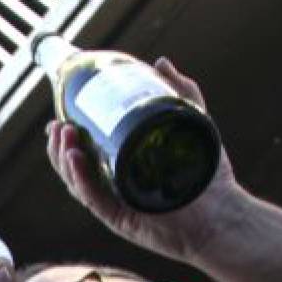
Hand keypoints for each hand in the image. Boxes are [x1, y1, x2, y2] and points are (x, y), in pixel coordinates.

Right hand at [46, 58, 245, 265]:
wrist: (223, 214)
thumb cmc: (209, 177)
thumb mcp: (192, 125)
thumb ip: (179, 93)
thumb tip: (160, 62)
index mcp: (121, 171)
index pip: (84, 155)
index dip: (66, 140)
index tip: (59, 118)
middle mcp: (114, 189)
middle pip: (73, 168)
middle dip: (59, 147)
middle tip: (58, 125)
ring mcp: (116, 205)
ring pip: (77, 183)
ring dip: (63, 158)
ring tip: (63, 134)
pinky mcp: (121, 219)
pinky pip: (93, 199)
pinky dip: (80, 179)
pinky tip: (74, 159)